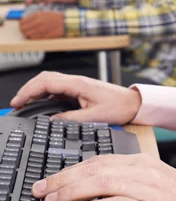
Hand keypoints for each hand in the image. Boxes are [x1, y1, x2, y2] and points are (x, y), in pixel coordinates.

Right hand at [10, 71, 141, 123]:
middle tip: (16, 103)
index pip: (46, 83)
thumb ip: (70, 119)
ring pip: (50, 82)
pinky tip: (41, 104)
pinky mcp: (80, 89)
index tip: (17, 102)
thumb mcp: (94, 117)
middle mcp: (76, 81)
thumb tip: (50, 121)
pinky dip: (45, 94)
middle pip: (45, 78)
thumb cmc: (119, 107)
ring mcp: (78, 84)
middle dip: (28, 89)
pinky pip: (58, 88)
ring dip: (36, 90)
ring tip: (24, 103)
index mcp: (78, 84)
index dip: (28, 91)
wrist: (134, 103)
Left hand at [20, 11, 64, 38]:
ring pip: (27, 35)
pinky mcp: (43, 36)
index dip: (21, 25)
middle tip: (26, 30)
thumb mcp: (43, 13)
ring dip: (28, 35)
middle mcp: (37, 22)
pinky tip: (37, 35)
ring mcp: (40, 30)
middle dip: (23, 30)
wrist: (65, 23)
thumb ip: (33, 17)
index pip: (22, 22)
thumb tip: (24, 21)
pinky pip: (33, 39)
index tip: (22, 26)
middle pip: (23, 29)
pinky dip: (33, 38)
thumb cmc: (55, 18)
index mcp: (36, 15)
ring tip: (32, 33)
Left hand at [32, 154, 175, 200]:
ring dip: (72, 192)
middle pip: (95, 169)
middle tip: (42, 190)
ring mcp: (149, 189)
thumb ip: (132, 182)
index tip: (52, 179)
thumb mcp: (158, 186)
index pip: (100, 161)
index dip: (72, 169)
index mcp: (144, 163)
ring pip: (102, 183)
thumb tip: (99, 189)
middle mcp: (145, 170)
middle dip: (64, 179)